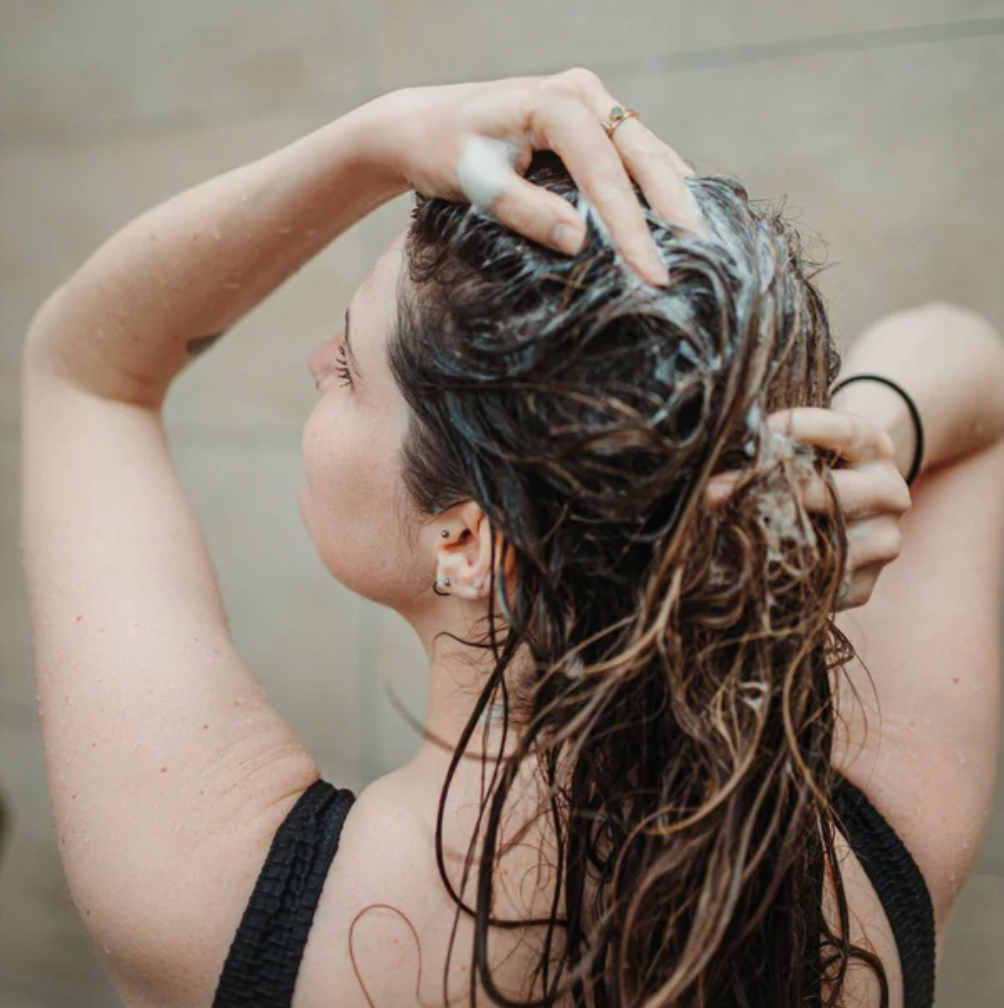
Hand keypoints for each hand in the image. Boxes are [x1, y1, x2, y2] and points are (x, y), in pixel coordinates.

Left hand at [368, 68, 706, 286]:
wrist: (424, 127)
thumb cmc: (444, 153)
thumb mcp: (476, 183)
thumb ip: (525, 210)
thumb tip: (579, 241)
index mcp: (555, 103)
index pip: (606, 173)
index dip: (630, 228)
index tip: (651, 273)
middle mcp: (583, 94)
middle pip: (643, 155)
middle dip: (673, 210)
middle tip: (701, 258)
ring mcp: (593, 103)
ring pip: (649, 151)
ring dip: (675, 196)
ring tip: (702, 242)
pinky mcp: (594, 121)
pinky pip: (638, 153)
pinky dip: (660, 184)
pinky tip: (679, 217)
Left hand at [706, 408, 912, 611]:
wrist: (855, 506)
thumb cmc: (816, 465)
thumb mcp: (808, 443)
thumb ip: (777, 446)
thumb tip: (721, 463)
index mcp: (876, 447)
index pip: (845, 431)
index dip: (801, 427)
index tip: (759, 431)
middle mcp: (891, 492)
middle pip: (832, 493)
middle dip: (769, 491)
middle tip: (714, 492)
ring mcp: (884, 540)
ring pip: (829, 543)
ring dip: (771, 538)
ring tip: (725, 531)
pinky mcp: (867, 583)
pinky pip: (821, 583)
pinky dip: (784, 576)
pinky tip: (749, 565)